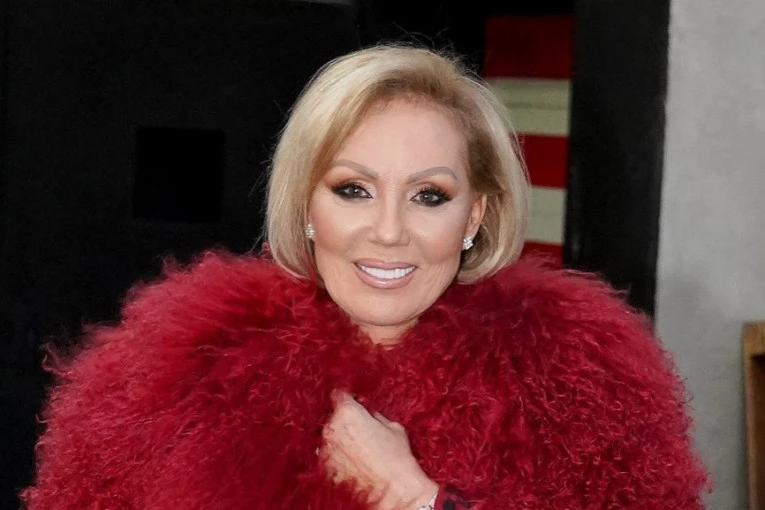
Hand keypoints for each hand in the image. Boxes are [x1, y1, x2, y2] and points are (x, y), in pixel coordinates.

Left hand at [321, 391, 437, 508]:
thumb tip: (368, 412)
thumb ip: (375, 415)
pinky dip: (337, 457)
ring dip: (339, 439)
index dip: (347, 397)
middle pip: (333, 417)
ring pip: (329, 437)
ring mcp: (325, 450)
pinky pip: (328, 456)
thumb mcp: (392, 426)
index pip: (338, 394)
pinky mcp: (325, 468)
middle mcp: (331, 429)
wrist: (394, 489)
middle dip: (344, 420)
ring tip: (356, 449)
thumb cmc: (396, 456)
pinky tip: (352, 462)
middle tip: (360, 429)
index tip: (352, 401)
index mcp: (347, 412)